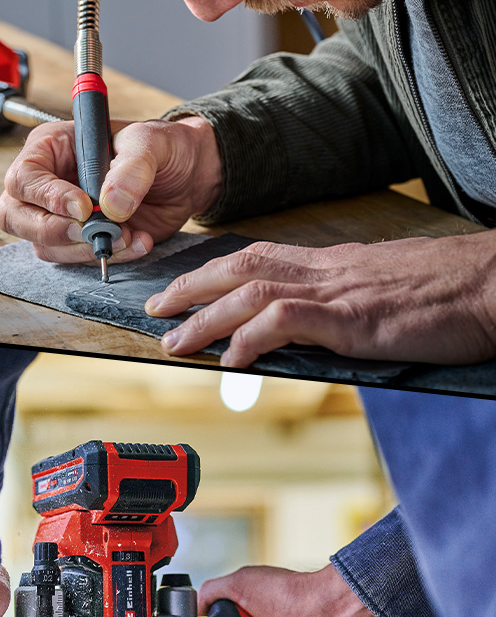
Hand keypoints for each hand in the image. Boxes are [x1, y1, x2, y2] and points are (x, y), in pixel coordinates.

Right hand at [0, 116, 221, 262]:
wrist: (187, 176)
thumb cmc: (162, 147)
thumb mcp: (151, 143)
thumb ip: (132, 167)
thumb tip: (110, 204)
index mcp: (51, 148)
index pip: (24, 178)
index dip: (47, 197)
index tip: (83, 208)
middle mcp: (47, 183)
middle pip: (16, 217)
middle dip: (54, 232)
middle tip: (92, 233)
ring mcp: (61, 216)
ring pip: (45, 246)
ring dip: (85, 249)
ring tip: (129, 234)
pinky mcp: (81, 241)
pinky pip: (77, 259)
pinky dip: (108, 257)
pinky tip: (137, 242)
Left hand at [145, 233, 495, 365]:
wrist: (493, 284)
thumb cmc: (449, 293)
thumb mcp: (383, 295)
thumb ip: (341, 308)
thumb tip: (308, 332)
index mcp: (332, 263)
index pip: (258, 257)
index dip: (214, 272)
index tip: (184, 289)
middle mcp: (327, 269)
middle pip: (240, 266)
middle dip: (190, 287)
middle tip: (154, 309)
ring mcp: (338, 291)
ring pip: (251, 292)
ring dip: (205, 316)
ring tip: (174, 341)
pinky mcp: (354, 318)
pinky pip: (287, 321)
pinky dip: (251, 338)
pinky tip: (230, 359)